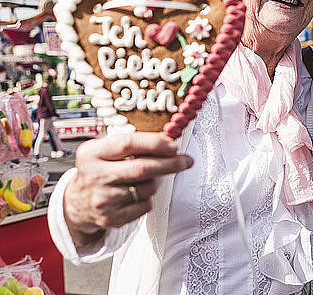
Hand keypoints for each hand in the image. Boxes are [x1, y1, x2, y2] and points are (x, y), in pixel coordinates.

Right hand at [63, 131, 192, 247]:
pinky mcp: (110, 218)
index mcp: (92, 153)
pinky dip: (148, 198)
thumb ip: (132, 145)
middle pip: (141, 168)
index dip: (154, 143)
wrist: (76, 204)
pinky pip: (144, 206)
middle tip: (187, 160)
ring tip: (149, 177)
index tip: (174, 145)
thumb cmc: (100, 169)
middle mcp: (94, 176)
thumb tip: (168, 141)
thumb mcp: (105, 151)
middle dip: (170, 164)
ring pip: (147, 188)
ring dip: (157, 181)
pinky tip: (137, 193)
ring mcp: (102, 200)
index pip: (127, 143)